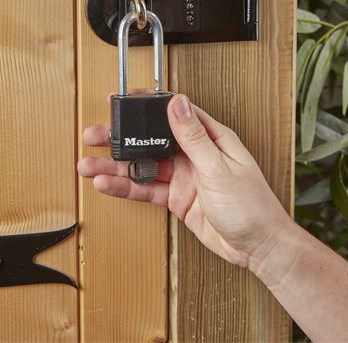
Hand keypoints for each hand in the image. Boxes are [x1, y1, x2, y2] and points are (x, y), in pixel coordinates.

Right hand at [77, 93, 291, 270]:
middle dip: (122, 137)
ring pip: (144, 165)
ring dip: (116, 166)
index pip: (173, 112)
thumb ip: (193, 136)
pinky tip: (108, 185)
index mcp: (209, 137)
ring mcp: (183, 175)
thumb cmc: (252, 205)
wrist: (258, 247)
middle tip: (95, 134)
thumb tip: (178, 103)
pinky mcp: (176, 197)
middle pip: (151, 139)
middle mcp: (194, 153)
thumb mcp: (219, 167)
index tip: (122, 100)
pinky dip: (126, 188)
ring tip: (89, 165)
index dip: (146, 105)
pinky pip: (146, 189)